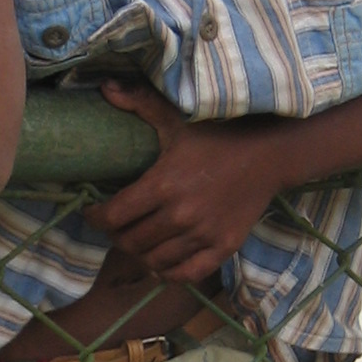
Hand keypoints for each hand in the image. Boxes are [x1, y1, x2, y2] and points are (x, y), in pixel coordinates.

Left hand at [89, 79, 282, 282]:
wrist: (269, 153)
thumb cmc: (219, 134)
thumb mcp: (176, 118)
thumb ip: (139, 104)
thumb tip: (104, 88)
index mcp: (163, 184)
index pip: (114, 215)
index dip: (96, 217)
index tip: (93, 212)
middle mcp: (180, 214)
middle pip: (130, 241)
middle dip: (115, 235)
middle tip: (115, 226)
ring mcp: (203, 234)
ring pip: (154, 260)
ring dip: (139, 253)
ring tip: (137, 241)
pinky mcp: (223, 247)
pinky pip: (185, 274)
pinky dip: (168, 272)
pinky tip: (162, 261)